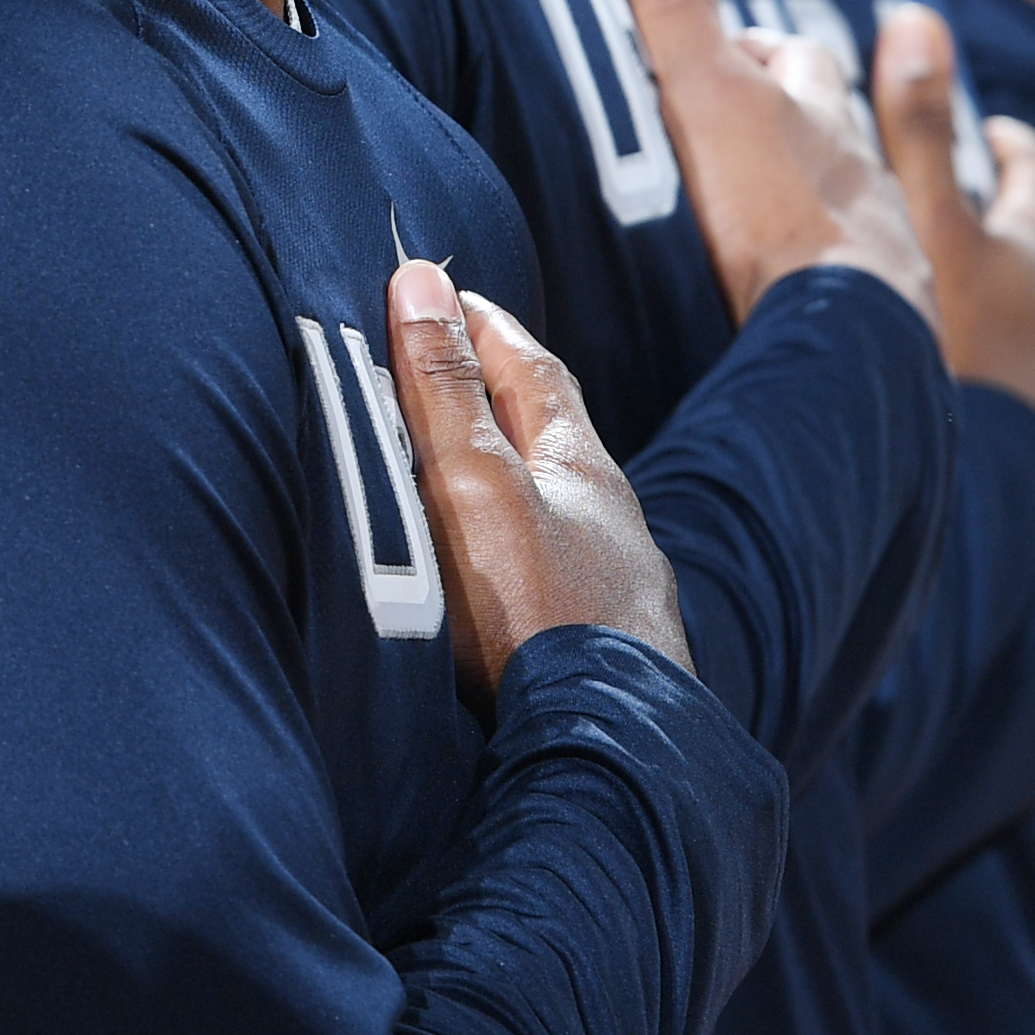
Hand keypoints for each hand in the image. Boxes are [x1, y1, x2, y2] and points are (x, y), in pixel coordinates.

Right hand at [386, 260, 689, 707]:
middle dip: (500, 397)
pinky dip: (519, 558)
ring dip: (511, 485)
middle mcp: (609, 526)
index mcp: (580, 470)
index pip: (530, 369)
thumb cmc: (539, 614)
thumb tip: (422, 280)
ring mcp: (613, 594)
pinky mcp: (602, 657)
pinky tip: (503, 591)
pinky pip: (554, 580)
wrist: (609, 755)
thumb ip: (445, 392)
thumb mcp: (474, 485)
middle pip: (553, 440)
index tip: (439, 291)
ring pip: (560, 516)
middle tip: (448, 364)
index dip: (482, 325)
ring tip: (462, 476)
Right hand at [613, 0, 930, 328]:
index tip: (732, 53)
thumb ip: (679, 11)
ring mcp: (893, 250)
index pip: (796, 64)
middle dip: (819, 111)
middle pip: (848, 126)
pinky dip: (887, 271)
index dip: (764, 53)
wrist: (852, 343)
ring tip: (848, 200)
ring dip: (870, 186)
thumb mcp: (711, 99)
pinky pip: (900, 284)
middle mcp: (867, 177)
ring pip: (890, 199)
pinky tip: (871, 291)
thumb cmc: (778, 216)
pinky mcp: (905, 323)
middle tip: (783, 116)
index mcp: (818, 119)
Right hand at [873, 0, 1034, 454]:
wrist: (991, 503)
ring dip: (1026, 308)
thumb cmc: (949, 353)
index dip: (1013, 148)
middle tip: (986, 219)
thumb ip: (911, 122)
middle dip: (1025, 226)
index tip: (993, 136)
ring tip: (982, 315)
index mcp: (1033, 247)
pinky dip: (1019, 382)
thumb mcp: (921, 224)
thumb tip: (914, 14)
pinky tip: (985, 404)